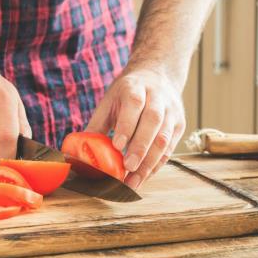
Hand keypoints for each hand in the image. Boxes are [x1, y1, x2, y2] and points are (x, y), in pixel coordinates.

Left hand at [86, 68, 185, 188]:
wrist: (156, 76)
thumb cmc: (127, 93)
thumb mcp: (109, 101)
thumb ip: (96, 124)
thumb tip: (78, 150)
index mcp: (136, 87)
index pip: (134, 104)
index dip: (127, 126)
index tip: (117, 146)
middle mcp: (157, 97)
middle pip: (153, 121)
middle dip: (140, 147)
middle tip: (127, 168)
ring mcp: (171, 111)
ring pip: (165, 137)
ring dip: (150, 162)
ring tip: (134, 181)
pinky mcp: (179, 124)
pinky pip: (170, 147)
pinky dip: (157, 164)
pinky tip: (144, 176)